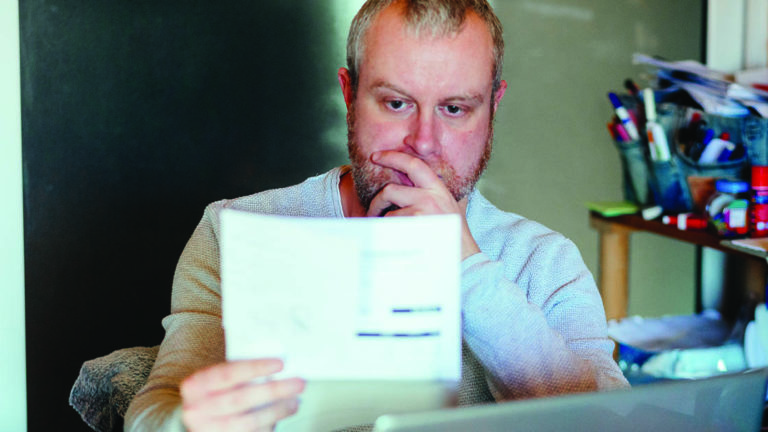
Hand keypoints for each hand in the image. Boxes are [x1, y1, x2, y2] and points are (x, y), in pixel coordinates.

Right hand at [180, 358, 304, 431]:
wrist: (195, 419)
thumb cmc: (214, 393)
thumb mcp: (217, 379)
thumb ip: (239, 371)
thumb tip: (278, 364)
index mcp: (195, 386)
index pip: (228, 374)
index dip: (255, 368)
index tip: (281, 364)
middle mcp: (197, 410)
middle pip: (241, 399)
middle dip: (273, 391)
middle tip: (298, 384)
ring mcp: (208, 430)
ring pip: (248, 422)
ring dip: (277, 411)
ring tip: (294, 402)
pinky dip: (269, 427)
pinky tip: (281, 417)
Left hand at [366, 151, 480, 259]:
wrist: (465, 259)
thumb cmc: (457, 237)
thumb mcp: (453, 208)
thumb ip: (442, 195)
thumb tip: (434, 184)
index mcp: (438, 189)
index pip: (413, 164)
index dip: (392, 157)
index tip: (376, 156)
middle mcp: (430, 196)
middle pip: (390, 190)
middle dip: (376, 202)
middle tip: (372, 212)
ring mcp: (422, 211)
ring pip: (388, 213)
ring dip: (384, 224)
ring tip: (388, 234)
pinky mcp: (415, 226)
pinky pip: (391, 228)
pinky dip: (388, 235)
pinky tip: (396, 242)